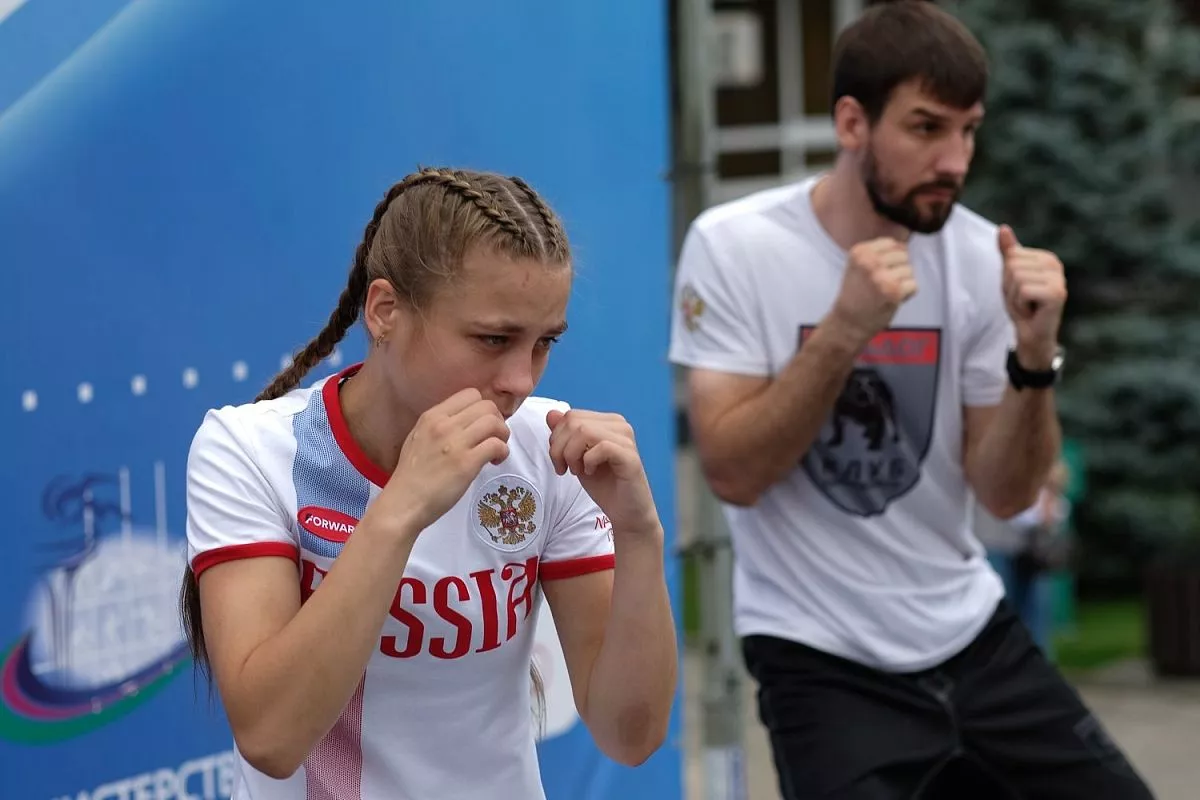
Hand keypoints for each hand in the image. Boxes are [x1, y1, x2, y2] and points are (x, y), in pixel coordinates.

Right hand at [367, 388, 509, 536]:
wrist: (403, 503)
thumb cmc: (412, 476)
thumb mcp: (418, 438)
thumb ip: (440, 426)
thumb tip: (466, 422)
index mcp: (432, 416)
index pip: (470, 394)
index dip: (483, 408)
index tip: (482, 425)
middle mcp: (444, 425)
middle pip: (487, 406)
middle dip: (497, 420)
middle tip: (493, 438)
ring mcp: (455, 443)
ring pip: (494, 422)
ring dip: (502, 435)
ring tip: (496, 451)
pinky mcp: (466, 463)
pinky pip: (497, 445)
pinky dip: (502, 452)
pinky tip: (494, 461)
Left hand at [546, 409, 660, 538]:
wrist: (626, 512)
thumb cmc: (604, 485)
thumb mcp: (576, 458)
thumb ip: (565, 436)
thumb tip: (551, 414)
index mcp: (607, 422)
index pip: (571, 416)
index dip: (556, 438)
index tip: (559, 461)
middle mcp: (619, 425)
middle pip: (574, 422)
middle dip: (560, 448)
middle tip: (565, 469)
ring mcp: (626, 439)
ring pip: (584, 431)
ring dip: (572, 455)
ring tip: (577, 471)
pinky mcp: (630, 456)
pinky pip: (601, 447)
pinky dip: (588, 461)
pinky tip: (591, 472)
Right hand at [828, 238, 917, 344]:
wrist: (848, 322)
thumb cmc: (856, 293)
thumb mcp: (859, 265)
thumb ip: (878, 252)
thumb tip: (904, 246)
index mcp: (860, 252)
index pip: (891, 243)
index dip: (890, 258)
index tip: (878, 272)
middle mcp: (870, 262)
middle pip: (903, 255)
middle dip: (898, 270)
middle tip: (882, 284)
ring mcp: (882, 276)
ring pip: (909, 270)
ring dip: (902, 282)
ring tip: (886, 292)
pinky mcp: (894, 291)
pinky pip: (914, 285)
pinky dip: (907, 294)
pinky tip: (892, 300)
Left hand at [998, 225, 1066, 366]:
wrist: (1033, 334)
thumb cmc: (1023, 306)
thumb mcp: (1010, 277)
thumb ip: (1008, 253)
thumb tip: (1002, 228)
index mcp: (1046, 258)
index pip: (1011, 256)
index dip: (1007, 277)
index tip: (1020, 290)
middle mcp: (1056, 265)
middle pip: (1012, 266)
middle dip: (1010, 288)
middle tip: (1023, 301)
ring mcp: (1058, 279)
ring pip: (1016, 279)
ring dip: (1015, 298)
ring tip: (1028, 306)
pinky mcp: (1056, 294)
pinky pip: (1023, 291)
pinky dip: (1020, 305)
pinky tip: (1032, 311)